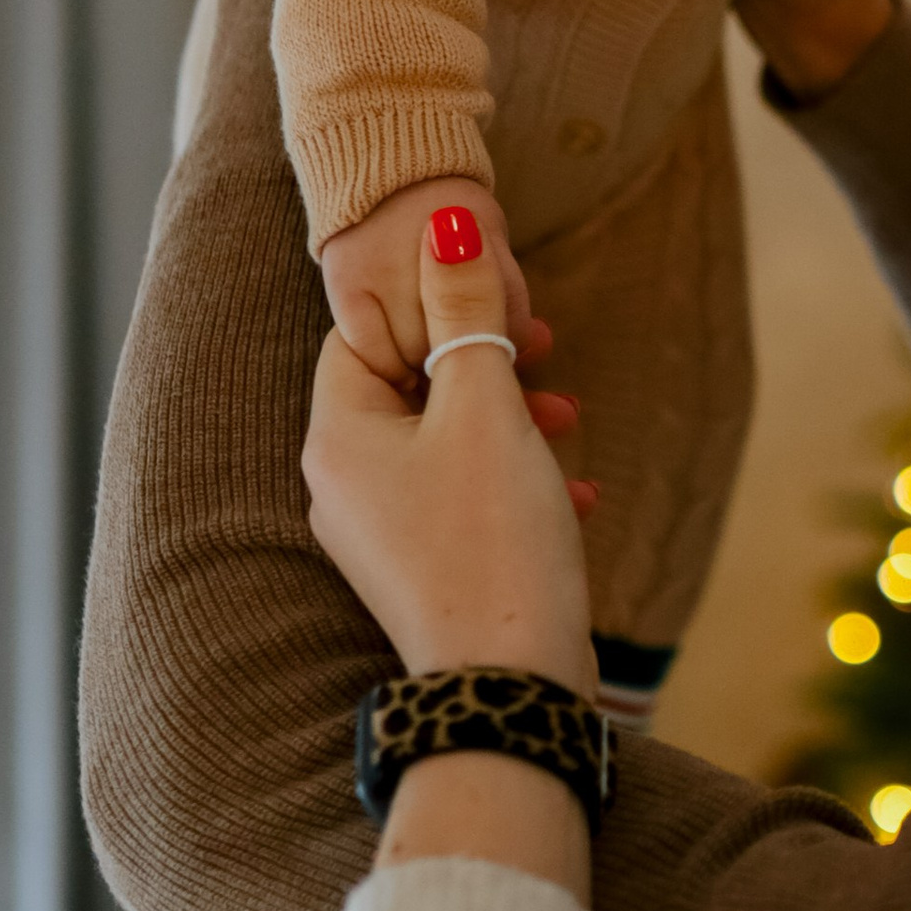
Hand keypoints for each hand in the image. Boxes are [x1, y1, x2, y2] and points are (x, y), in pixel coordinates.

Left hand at [302, 200, 598, 699]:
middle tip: (549, 362)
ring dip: (510, 426)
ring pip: (442, 446)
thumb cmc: (491, 542)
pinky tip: (574, 495)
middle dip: (485, 370)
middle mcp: (341, 485)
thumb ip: (466, 315)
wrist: (508, 686)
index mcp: (337, 435)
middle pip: (408, 388)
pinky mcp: (421, 573)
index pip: (365, 332)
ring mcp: (378, 536)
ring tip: (571, 426)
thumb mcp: (485, 411)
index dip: (432, 308)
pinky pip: (461, 502)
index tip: (502, 313)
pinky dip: (512, 485)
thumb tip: (445, 223)